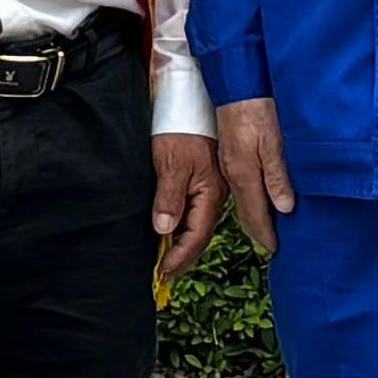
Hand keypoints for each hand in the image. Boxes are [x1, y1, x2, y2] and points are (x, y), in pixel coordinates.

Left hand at [149, 131, 223, 284]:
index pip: (196, 236)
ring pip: (197, 225)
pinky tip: (171, 234)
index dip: (179, 257)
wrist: (188, 101)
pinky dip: (182, 228)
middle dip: (182, 258)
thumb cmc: (181, 128)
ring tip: (165, 261)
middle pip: (200, 236)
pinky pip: (194, 212)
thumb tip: (164, 229)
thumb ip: (169, 198)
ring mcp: (210, 189)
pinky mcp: (203, 182)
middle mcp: (215, 195)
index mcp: (211, 193)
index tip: (163, 272)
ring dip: (182, 245)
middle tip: (163, 276)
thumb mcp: (172, 163)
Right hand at [215, 97, 294, 255]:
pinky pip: (240, 188)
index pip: (254, 216)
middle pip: (245, 213)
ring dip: (254, 217)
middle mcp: (233, 175)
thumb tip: (284, 208)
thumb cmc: (258, 110)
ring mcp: (229, 165)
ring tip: (269, 227)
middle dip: (258, 232)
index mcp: (244, 175)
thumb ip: (277, 177)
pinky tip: (261, 198)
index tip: (276, 250)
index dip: (266, 235)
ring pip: (242, 201)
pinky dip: (250, 200)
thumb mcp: (274, 143)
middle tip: (273, 245)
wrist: (237, 86)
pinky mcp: (229, 156)